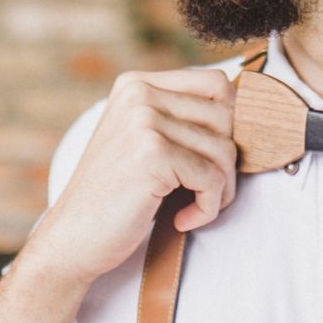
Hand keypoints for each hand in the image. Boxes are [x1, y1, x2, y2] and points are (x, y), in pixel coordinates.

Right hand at [19, 67, 238, 287]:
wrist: (73, 239)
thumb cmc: (116, 195)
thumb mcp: (143, 141)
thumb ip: (181, 119)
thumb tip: (249, 112)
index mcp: (137, 83)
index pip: (216, 83)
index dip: (231, 124)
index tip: (215, 161)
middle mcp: (140, 93)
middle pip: (226, 116)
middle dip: (228, 162)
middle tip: (207, 192)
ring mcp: (144, 121)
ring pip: (224, 149)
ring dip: (220, 189)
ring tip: (196, 208)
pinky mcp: (152, 154)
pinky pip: (212, 178)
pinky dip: (208, 207)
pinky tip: (184, 220)